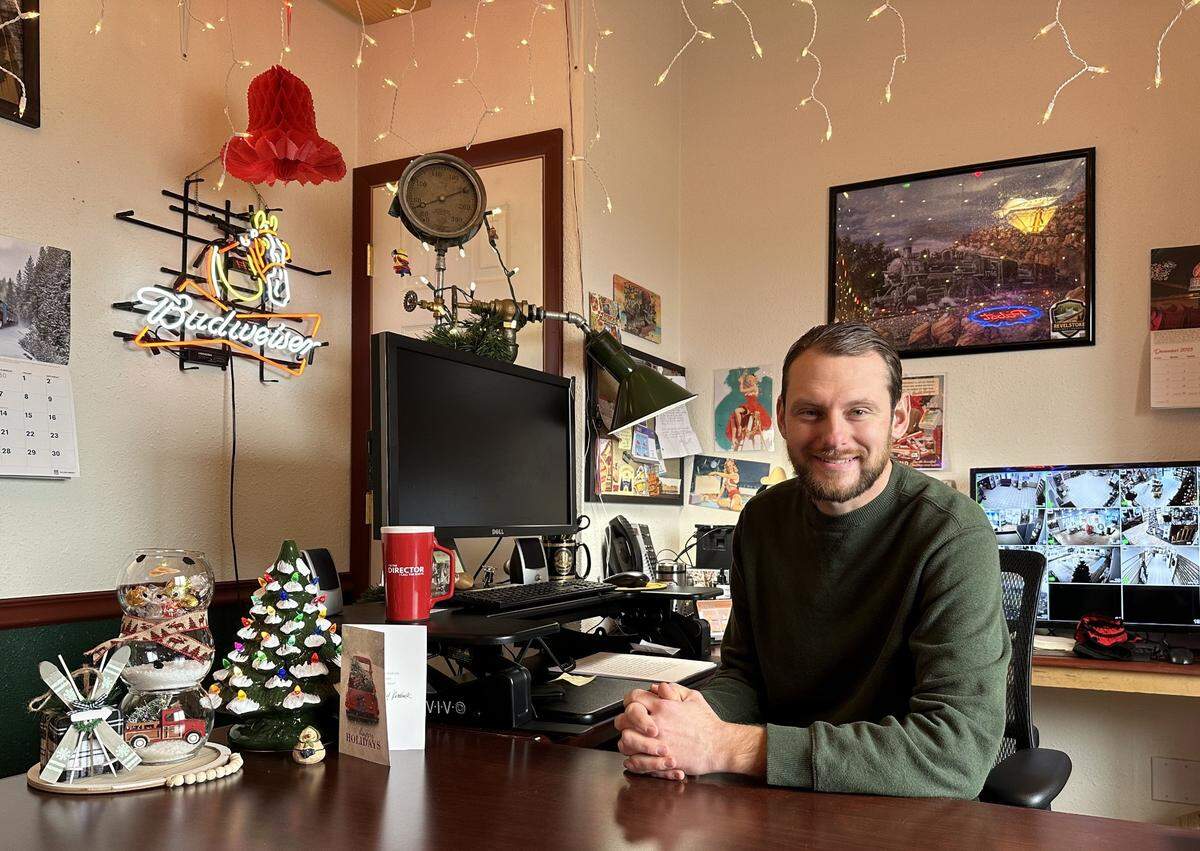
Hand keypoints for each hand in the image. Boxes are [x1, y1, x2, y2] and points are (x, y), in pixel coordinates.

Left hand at [618, 685, 742, 778]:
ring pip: (626, 740)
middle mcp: (658, 723)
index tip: (633, 707)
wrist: (719, 745)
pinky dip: (633, 760)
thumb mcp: (693, 698)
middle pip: (624, 719)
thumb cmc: (708, 724)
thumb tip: (658, 688)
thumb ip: (673, 689)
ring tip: (633, 742)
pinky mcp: (660, 760)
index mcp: (664, 706)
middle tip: (628, 726)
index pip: (634, 698)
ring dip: (627, 741)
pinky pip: (636, 760)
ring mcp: (657, 742)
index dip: (630, 702)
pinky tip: (637, 757)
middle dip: (624, 722)